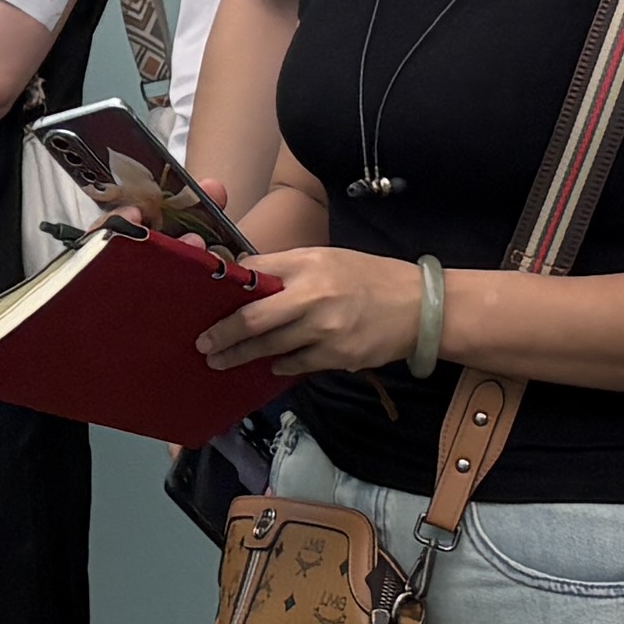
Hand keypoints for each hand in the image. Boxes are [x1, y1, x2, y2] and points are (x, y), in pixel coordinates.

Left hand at [194, 244, 416, 380]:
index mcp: (308, 264)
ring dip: (243, 356)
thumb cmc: (369, 278)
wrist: (421, 306)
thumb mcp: (327, 259)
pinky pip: (297, 364)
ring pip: (271, 348)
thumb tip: (246, 278)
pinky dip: (279, 365)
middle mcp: (313, 296)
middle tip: (203, 345)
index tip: (204, 302)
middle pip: (254, 319)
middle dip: (223, 335)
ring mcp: (325, 330)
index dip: (226, 289)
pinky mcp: (337, 356)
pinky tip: (270, 365)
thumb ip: (287, 269)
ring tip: (221, 361)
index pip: (255, 274)